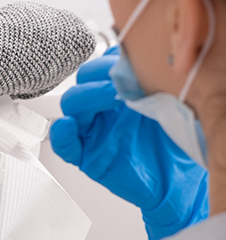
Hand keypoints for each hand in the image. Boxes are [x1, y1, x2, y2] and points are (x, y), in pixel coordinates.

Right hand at [50, 47, 208, 239]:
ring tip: (108, 97)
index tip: (129, 61)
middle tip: (120, 80)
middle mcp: (103, 109)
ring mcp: (93, 131)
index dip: (109, 61)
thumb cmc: (176, 144)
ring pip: (71, 107)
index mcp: (119, 93)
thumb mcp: (170, 105)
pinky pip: (64, 145)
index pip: (102, 67)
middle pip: (82, 82)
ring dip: (85, 97)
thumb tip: (140, 58)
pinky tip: (67, 127)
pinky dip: (61, 135)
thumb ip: (151, 83)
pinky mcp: (87, 156)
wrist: (179, 181)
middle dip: (98, 74)